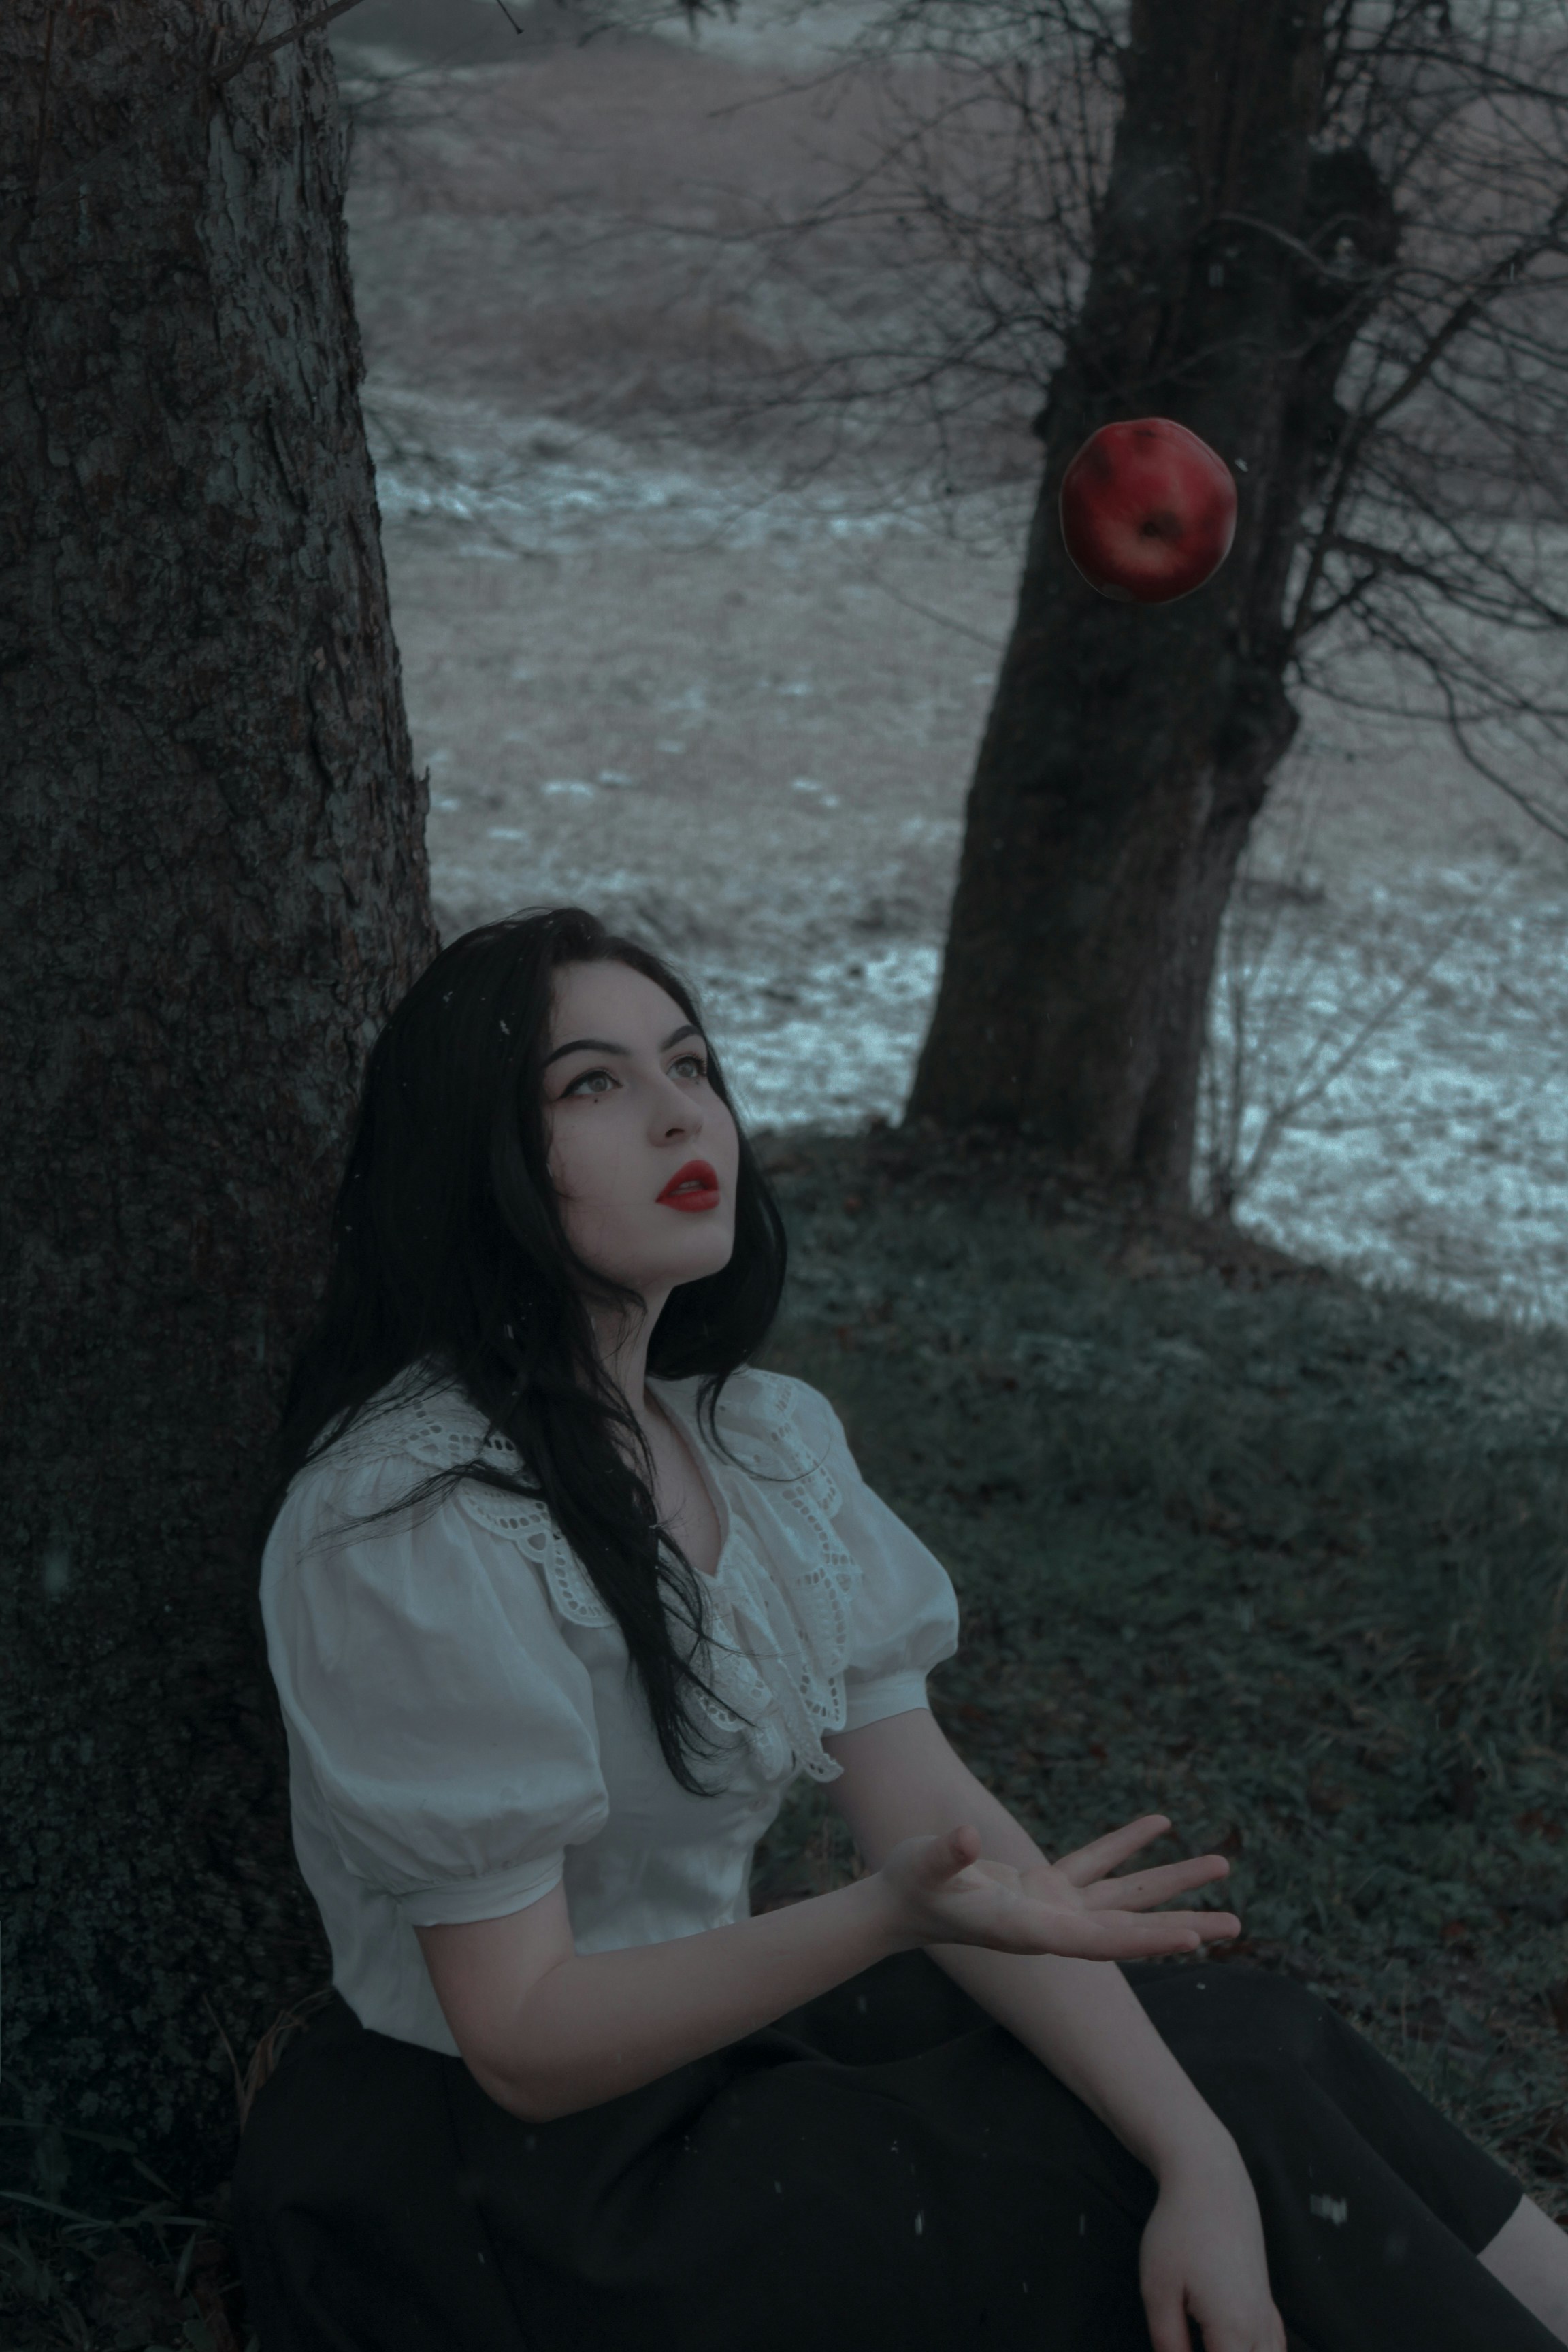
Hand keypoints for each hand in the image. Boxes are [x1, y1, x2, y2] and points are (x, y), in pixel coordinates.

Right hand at [874, 1814, 1239, 1961]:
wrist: (899, 1904)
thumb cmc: (909, 1887)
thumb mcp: (923, 1867)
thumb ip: (946, 1854)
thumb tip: (965, 1837)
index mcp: (1031, 1928)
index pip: (1100, 1938)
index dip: (1146, 1939)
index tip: (1192, 1939)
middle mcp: (1052, 1925)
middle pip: (1129, 1926)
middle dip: (1182, 1923)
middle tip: (1235, 1924)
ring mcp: (1052, 1907)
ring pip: (1124, 1897)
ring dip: (1170, 1884)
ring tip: (1219, 1866)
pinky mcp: (1045, 1888)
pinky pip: (1097, 1865)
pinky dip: (1126, 1845)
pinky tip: (1159, 1825)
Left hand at [1140, 2141, 1286, 2351]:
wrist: (1211, 2179)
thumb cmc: (1179, 2231)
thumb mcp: (1158, 2290)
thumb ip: (1168, 2344)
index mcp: (1233, 2332)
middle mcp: (1260, 2330)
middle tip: (1191, 2347)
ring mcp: (1268, 2316)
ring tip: (1206, 2343)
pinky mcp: (1266, 2303)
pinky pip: (1273, 2350)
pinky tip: (1235, 2347)